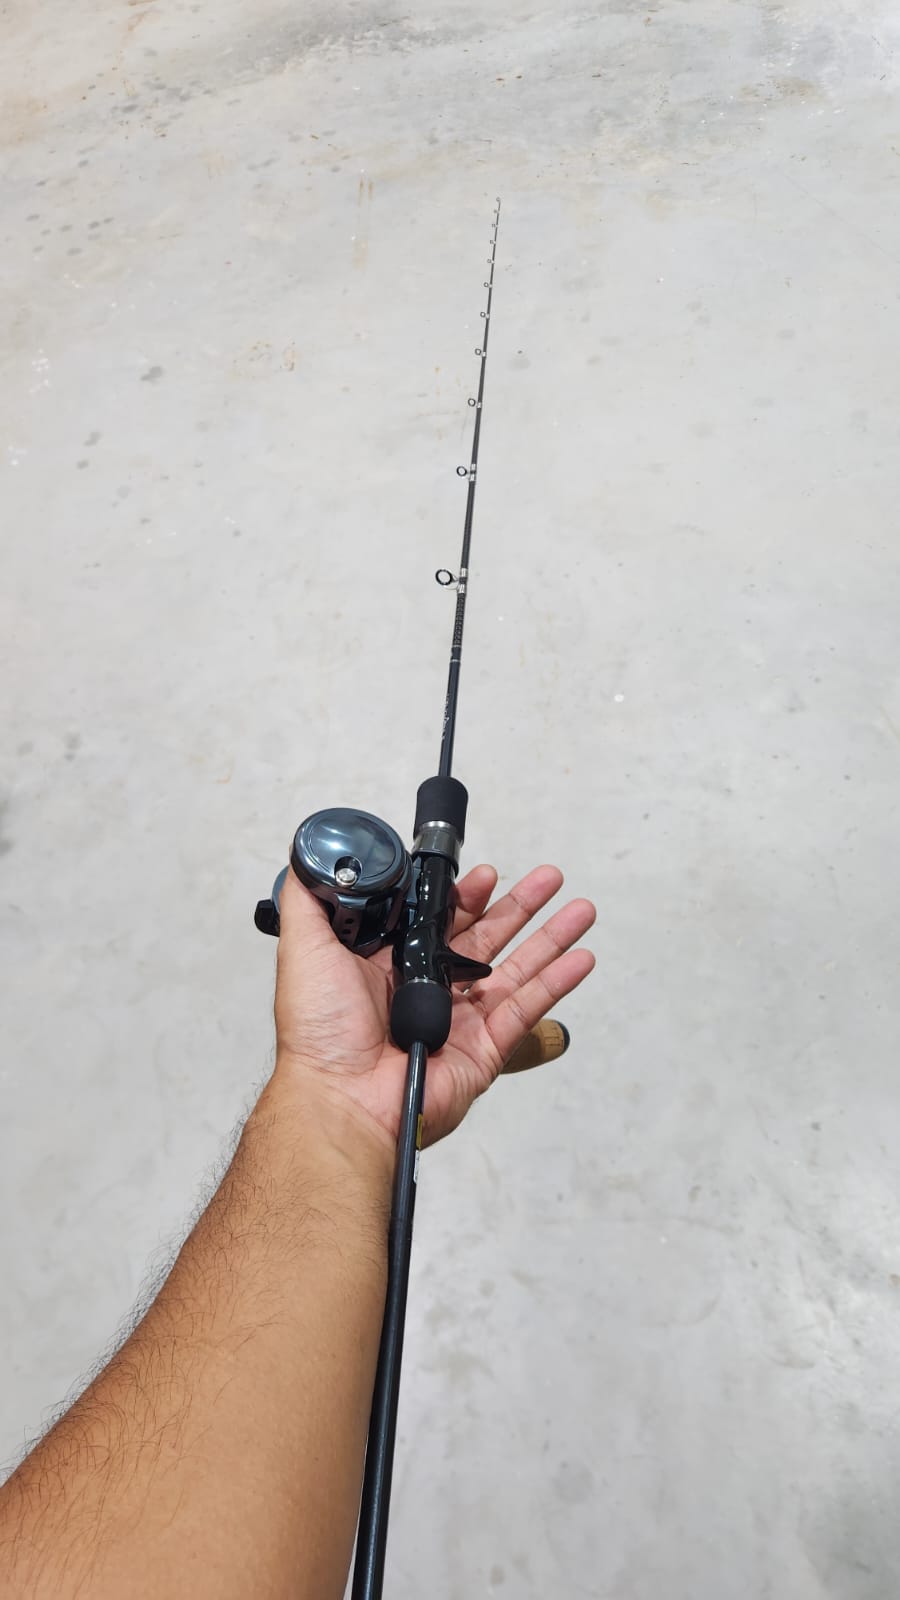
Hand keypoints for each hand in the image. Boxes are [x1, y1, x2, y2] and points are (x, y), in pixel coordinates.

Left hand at [273, 863, 595, 1149]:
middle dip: (519, 907)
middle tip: (548, 878)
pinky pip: (526, 1010)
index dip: (463, 895)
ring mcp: (460, 1021)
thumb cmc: (320, 1031)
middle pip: (486, 938)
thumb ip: (310, 900)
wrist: (342, 1098)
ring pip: (515, 969)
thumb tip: (312, 858)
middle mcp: (428, 990)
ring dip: (550, 937)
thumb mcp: (304, 948)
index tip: (485, 873)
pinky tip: (581, 957)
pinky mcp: (483, 1051)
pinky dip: (557, 983)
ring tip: (581, 908)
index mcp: (389, 966)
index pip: (437, 921)